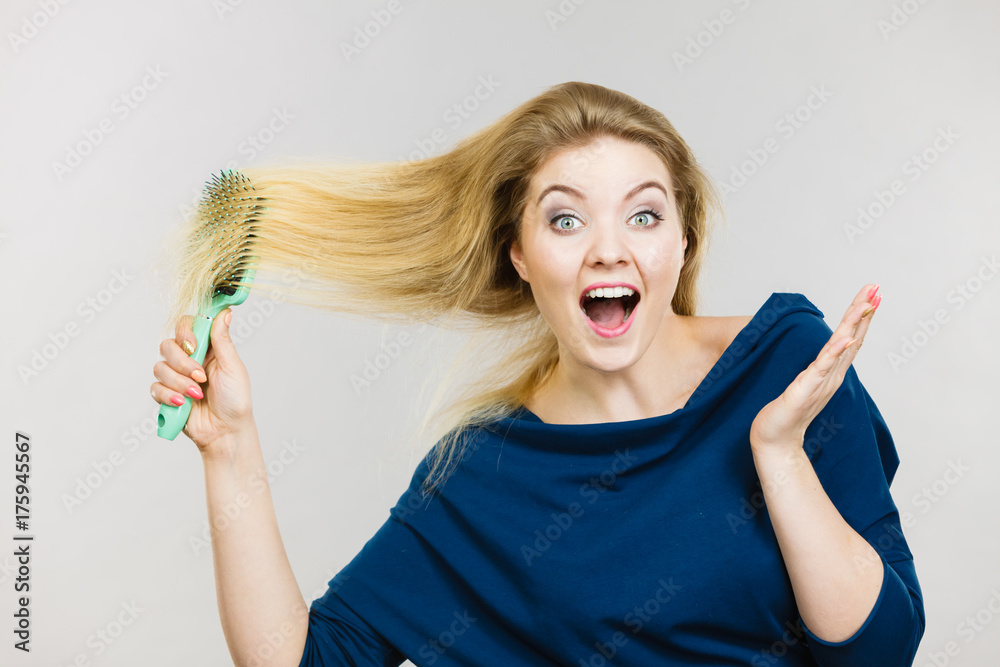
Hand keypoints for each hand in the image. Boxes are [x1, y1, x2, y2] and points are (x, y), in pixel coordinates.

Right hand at [151, 309, 254, 452]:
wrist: (225, 431)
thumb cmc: (235, 400)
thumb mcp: (232, 367)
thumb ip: (222, 340)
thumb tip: (225, 312)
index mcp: (207, 349)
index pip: (186, 327)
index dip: (185, 333)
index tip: (193, 345)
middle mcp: (189, 360)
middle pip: (168, 345)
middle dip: (182, 363)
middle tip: (200, 377)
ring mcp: (176, 377)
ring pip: (160, 367)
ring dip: (179, 383)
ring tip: (197, 395)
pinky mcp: (167, 395)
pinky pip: (155, 387)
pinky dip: (169, 396)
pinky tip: (184, 403)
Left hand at [749, 284, 881, 452]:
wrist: (776, 441)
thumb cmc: (787, 413)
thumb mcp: (804, 383)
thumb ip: (817, 370)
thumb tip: (824, 355)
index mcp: (830, 371)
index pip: (850, 338)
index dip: (860, 316)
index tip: (872, 294)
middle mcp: (832, 375)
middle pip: (852, 336)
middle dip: (863, 311)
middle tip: (876, 288)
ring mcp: (821, 381)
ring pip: (842, 347)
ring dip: (855, 324)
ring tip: (867, 303)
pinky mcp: (806, 389)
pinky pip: (823, 366)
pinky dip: (836, 351)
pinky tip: (846, 337)